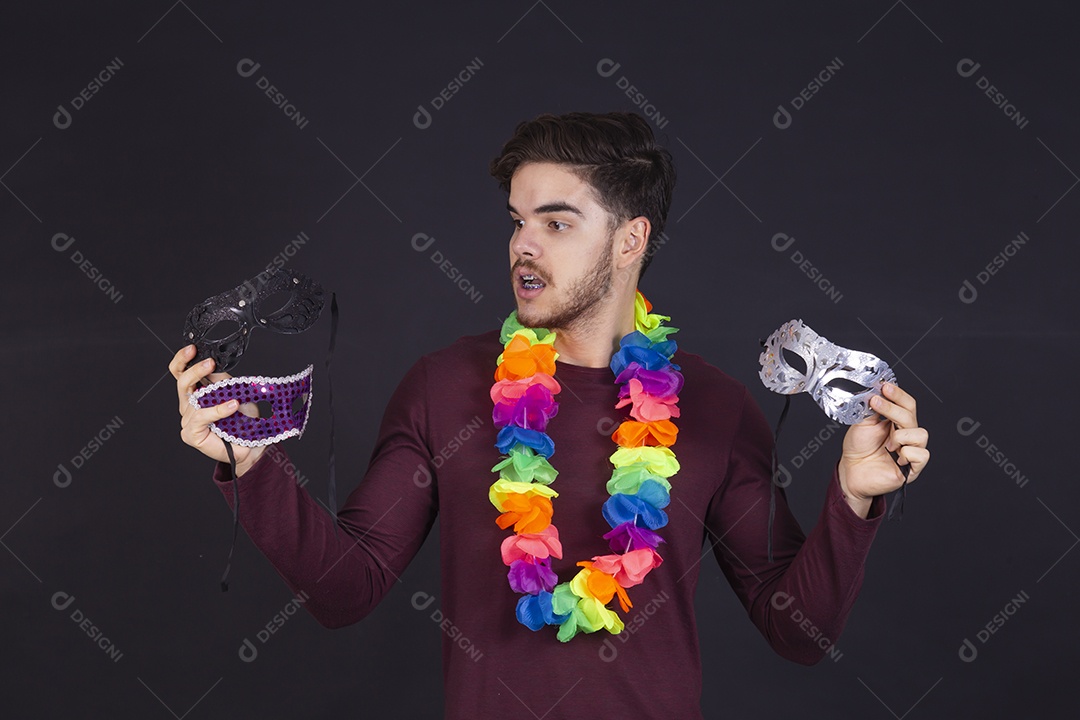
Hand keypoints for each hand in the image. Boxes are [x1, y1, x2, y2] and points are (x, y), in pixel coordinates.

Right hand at [170, 344, 264, 473]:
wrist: (252, 444)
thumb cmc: (243, 420)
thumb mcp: (235, 391)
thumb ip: (222, 379)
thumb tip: (215, 366)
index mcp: (197, 391)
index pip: (180, 372)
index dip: (182, 359)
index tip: (192, 349)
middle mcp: (189, 405)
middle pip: (182, 382)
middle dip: (195, 370)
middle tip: (209, 363)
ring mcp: (188, 420)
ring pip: (194, 401)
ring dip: (215, 395)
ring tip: (234, 396)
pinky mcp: (191, 434)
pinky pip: (201, 416)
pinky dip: (217, 410)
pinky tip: (231, 407)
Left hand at [837, 382, 929, 516]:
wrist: (851, 471)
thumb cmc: (858, 449)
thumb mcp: (862, 423)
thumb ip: (872, 409)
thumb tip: (876, 391)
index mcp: (896, 422)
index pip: (906, 404)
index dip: (898, 394)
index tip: (885, 387)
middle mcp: (906, 434)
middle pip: (911, 415)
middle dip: (893, 408)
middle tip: (876, 403)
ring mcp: (911, 450)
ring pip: (921, 434)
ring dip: (900, 436)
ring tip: (887, 444)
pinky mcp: (912, 467)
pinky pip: (922, 454)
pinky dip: (907, 453)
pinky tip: (895, 456)